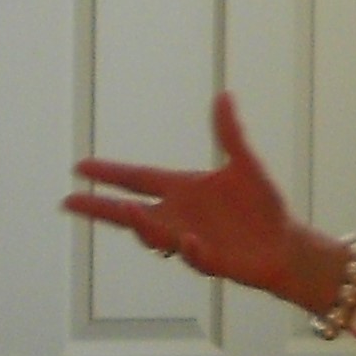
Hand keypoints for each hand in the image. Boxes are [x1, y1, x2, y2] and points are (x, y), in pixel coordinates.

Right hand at [67, 92, 336, 306]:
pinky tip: (187, 240)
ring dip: (142, 225)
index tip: (79, 167)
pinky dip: (189, 249)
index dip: (109, 173)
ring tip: (129, 212)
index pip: (137, 180)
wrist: (286, 244)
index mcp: (182, 190)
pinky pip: (194, 256)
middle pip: (129, 212)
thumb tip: (224, 95)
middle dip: (99, 207)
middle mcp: (177, 215)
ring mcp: (189, 240)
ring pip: (153, 235)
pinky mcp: (210, 260)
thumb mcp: (247, 165)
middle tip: (69, 202)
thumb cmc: (264, 206)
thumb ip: (231, 133)